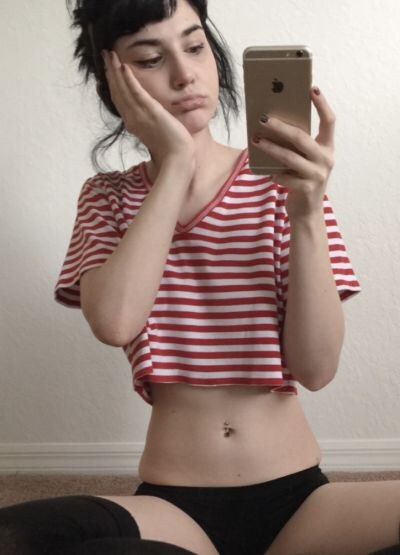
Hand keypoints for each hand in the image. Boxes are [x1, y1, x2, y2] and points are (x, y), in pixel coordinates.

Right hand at [103, 50, 195, 166]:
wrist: (177, 158)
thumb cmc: (170, 148)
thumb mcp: (155, 131)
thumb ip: (149, 121)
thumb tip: (150, 115)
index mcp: (132, 123)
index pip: (119, 99)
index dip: (112, 83)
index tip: (109, 69)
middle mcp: (132, 119)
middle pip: (116, 92)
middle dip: (110, 72)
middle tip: (106, 55)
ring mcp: (139, 116)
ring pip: (122, 89)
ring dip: (115, 70)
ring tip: (111, 55)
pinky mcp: (150, 112)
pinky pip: (136, 92)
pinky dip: (128, 79)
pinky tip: (124, 66)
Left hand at [252, 87, 334, 219]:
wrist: (307, 211)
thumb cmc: (301, 180)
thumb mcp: (304, 160)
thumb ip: (295, 146)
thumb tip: (270, 125)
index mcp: (327, 148)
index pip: (329, 121)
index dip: (322, 104)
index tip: (312, 88)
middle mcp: (326, 159)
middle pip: (302, 137)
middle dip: (281, 127)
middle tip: (263, 118)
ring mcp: (317, 175)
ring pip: (290, 157)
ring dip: (270, 147)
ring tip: (255, 140)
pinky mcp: (307, 189)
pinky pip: (285, 177)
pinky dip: (274, 173)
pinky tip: (267, 172)